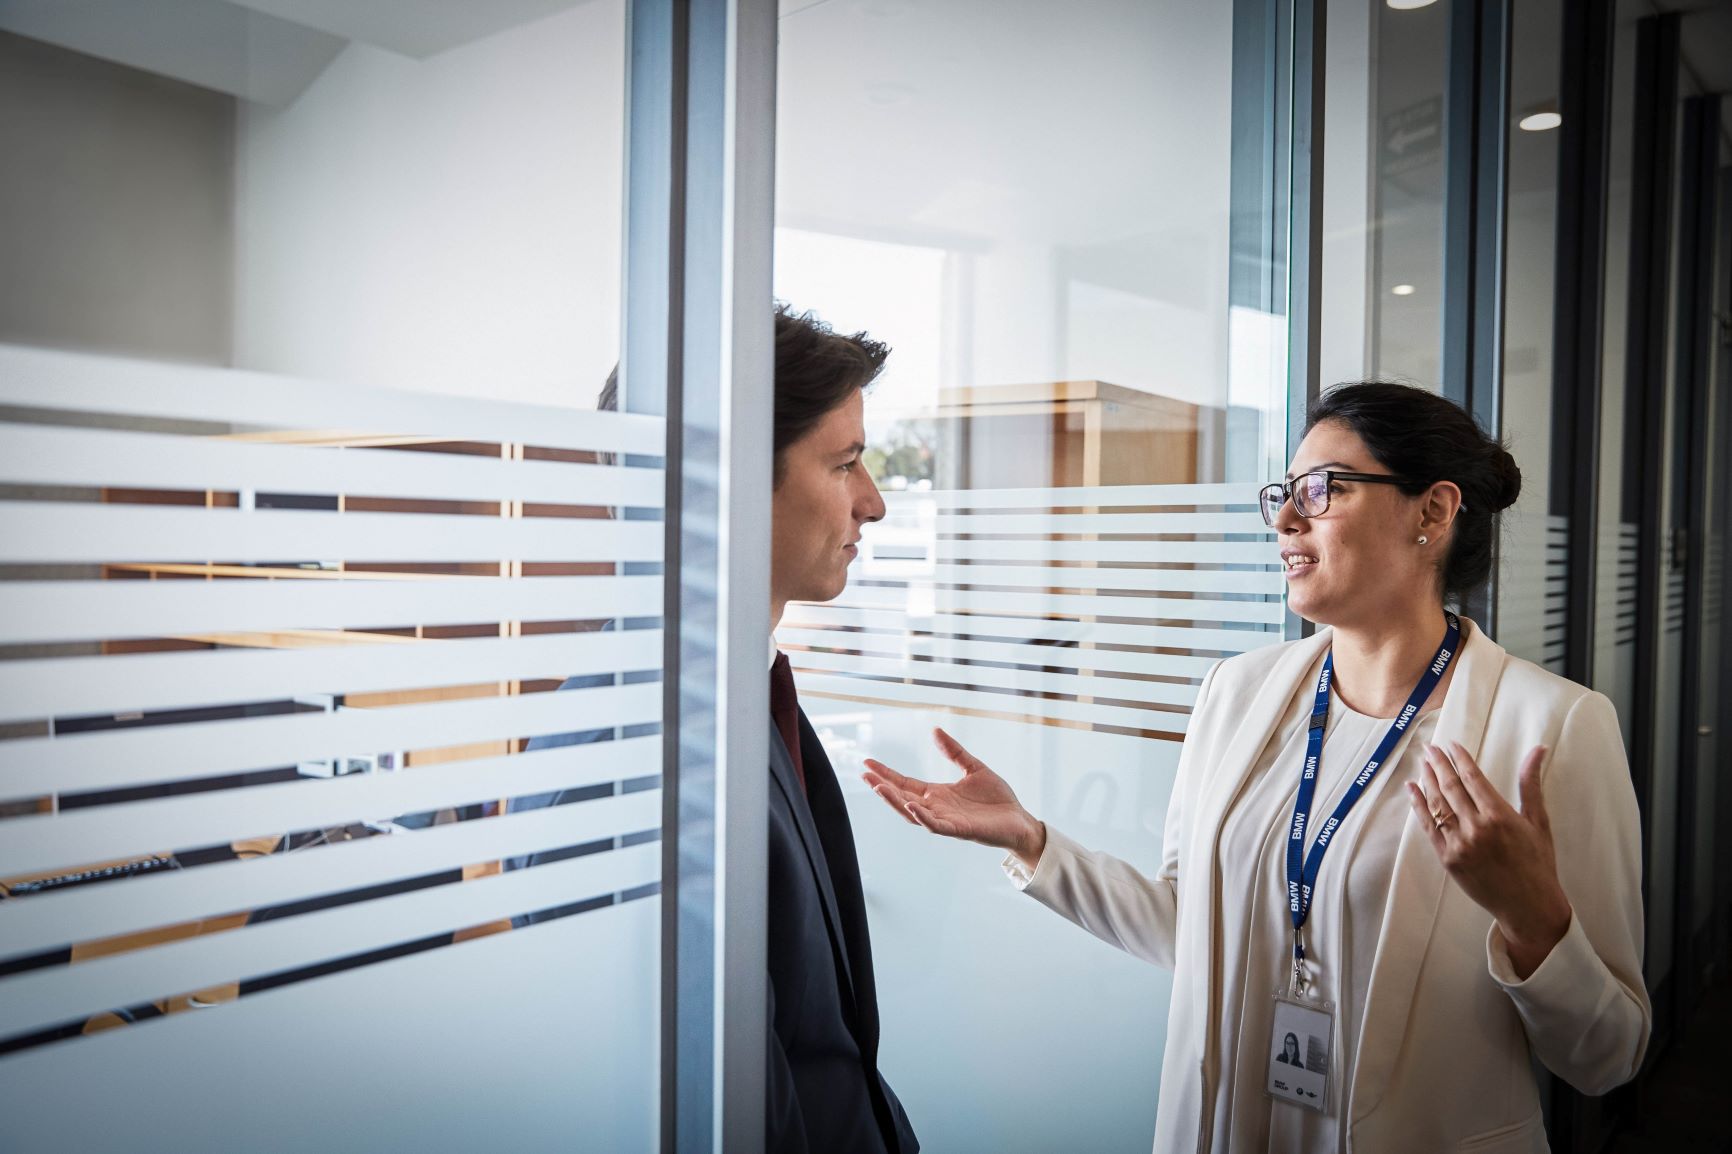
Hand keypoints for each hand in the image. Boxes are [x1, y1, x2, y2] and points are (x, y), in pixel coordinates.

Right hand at [862, 728, 1046, 867]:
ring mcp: (946, 821)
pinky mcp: (960, 830)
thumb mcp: (973, 768)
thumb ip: (954, 752)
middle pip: (902, 798)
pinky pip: (936, 825)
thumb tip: (934, 730)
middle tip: (865, 775)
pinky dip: (922, 816)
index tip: (867, 763)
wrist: (1019, 820)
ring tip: (878, 788)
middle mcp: (936, 808)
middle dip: (883, 787)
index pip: (905, 783)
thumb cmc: (997, 799)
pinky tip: (910, 805)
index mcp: (937, 795)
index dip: (886, 774)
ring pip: (913, 813)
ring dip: (895, 802)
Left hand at [1406, 741, 1572, 978]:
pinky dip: (1418, 806)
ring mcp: (1459, 844)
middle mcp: (1476, 828)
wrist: (1528, 905)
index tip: (1451, 745)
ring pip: (1437, 805)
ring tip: (1422, 763)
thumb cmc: (1538, 862)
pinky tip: (1412, 790)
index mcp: (1500, 816)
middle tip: (1430, 747)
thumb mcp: (1538, 821)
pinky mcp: (1447, 858)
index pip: (1472, 778)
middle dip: (1438, 764)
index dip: (1459, 758)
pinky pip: (1428, 827)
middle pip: (1451, 787)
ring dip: (1427, 781)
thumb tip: (1538, 748)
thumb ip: (1531, 783)